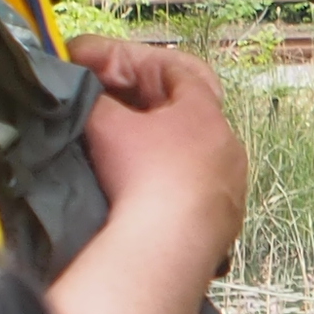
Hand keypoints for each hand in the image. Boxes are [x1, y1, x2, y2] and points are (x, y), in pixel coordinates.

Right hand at [72, 34, 248, 264]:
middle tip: (103, 104)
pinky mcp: (222, 226)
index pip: (175, 69)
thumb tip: (84, 93)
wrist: (166, 252)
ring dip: (156, 149)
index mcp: (206, 113)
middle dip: (142, 104)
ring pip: (190, 156)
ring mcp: (230, 190)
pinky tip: (138, 195)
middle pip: (184, 112)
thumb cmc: (143, 178)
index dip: (131, 60)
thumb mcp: (106, 125)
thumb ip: (94, 98)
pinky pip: (192, 194)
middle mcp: (228, 148)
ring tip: (118, 154)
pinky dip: (165, 186)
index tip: (95, 63)